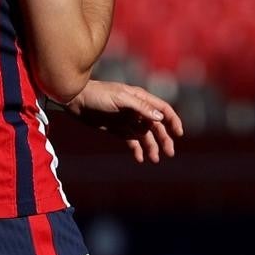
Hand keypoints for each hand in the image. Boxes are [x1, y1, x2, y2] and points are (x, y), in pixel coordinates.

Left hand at [67, 80, 183, 162]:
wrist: (76, 101)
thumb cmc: (98, 95)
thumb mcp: (120, 99)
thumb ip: (140, 107)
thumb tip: (160, 117)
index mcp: (140, 99)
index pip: (162, 109)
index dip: (173, 120)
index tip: (178, 133)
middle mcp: (137, 110)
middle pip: (156, 126)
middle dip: (164, 139)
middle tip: (169, 153)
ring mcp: (128, 120)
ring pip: (145, 136)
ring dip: (152, 147)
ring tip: (154, 159)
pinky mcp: (118, 130)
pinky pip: (132, 141)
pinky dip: (137, 149)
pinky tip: (140, 159)